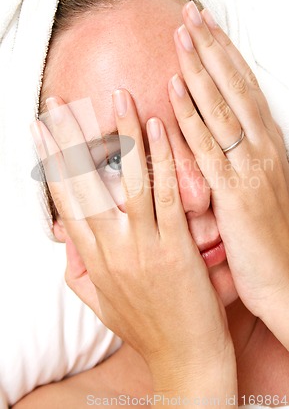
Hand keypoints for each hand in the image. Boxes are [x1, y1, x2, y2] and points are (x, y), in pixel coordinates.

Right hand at [30, 92, 235, 398]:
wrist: (185, 358)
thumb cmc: (145, 327)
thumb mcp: (99, 303)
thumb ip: (78, 271)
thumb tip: (64, 244)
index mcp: (90, 258)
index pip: (63, 198)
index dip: (49, 161)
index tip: (40, 130)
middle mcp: (109, 247)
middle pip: (82, 183)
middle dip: (68, 139)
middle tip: (58, 102)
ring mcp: (142, 246)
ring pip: (126, 179)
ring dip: (121, 134)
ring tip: (116, 95)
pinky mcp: (175, 248)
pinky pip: (166, 194)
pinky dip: (161, 158)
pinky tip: (156, 127)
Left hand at [169, 1, 288, 346]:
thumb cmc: (275, 238)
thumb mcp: (263, 189)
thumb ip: (244, 160)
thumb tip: (224, 137)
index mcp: (271, 146)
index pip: (246, 89)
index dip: (227, 56)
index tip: (207, 28)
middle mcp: (265, 148)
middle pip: (236, 88)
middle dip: (213, 48)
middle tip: (190, 16)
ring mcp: (251, 168)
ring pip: (223, 108)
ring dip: (200, 69)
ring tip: (181, 37)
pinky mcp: (235, 192)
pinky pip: (209, 146)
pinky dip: (191, 115)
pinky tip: (175, 89)